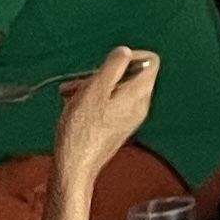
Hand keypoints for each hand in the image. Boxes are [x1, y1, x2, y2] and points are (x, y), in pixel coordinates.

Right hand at [50, 47, 159, 181]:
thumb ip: (113, 66)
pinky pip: (109, 104)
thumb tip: (125, 51)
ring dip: (92, 87)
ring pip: (115, 89)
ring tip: (70, 95)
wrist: (75, 167)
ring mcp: (129, 117)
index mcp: (139, 93)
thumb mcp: (95, 89)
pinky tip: (73, 107)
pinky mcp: (116, 127)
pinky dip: (92, 101)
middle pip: (129, 74)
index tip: (106, 63)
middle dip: (102, 74)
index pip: (150, 60)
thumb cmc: (82, 131)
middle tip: (79, 83)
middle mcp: (140, 105)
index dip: (129, 55)